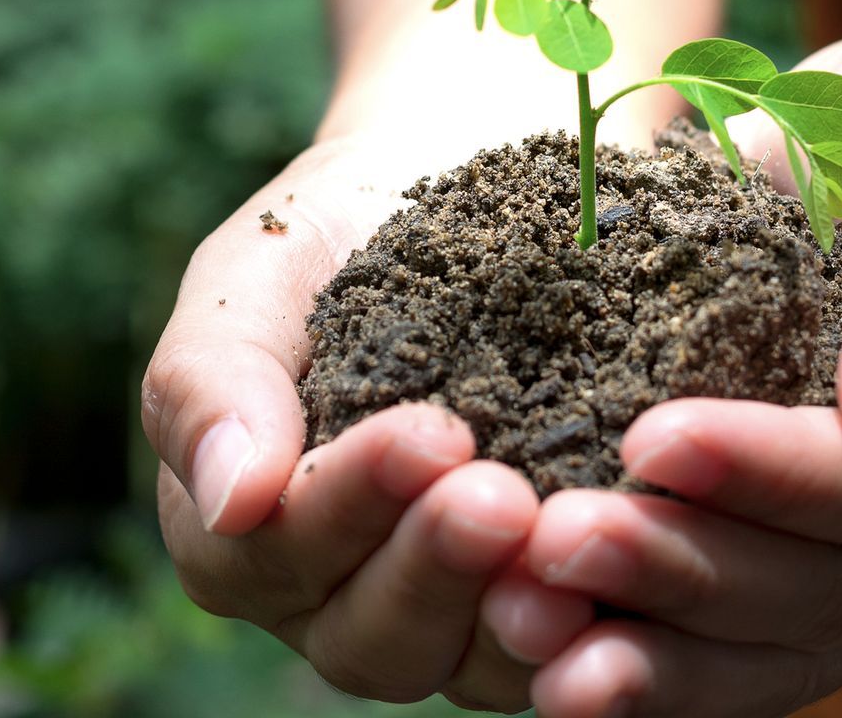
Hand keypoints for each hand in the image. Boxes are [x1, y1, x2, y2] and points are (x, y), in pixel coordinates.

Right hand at [142, 136, 584, 711]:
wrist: (471, 176)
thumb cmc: (339, 228)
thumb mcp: (254, 274)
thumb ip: (210, 379)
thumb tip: (229, 497)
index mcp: (244, 526)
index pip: (267, 555)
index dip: (345, 507)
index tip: (431, 432)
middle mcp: (335, 593)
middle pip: (366, 636)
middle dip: (434, 568)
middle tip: (501, 496)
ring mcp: (444, 612)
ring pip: (463, 665)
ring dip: (513, 616)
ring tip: (569, 538)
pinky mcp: (540, 601)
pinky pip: (563, 652)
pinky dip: (595, 621)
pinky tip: (631, 564)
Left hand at [485, 26, 841, 716]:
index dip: (781, 475)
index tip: (655, 438)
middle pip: (835, 588)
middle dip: (687, 564)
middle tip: (556, 540)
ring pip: (781, 644)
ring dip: (652, 644)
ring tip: (529, 621)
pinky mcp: (824, 586)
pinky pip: (746, 652)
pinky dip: (654, 665)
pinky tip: (553, 666)